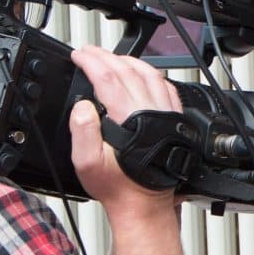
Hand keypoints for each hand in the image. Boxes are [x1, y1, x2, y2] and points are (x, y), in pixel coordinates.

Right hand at [69, 45, 180, 219]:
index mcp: (128, 118)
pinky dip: (153, 75)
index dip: (90, 61)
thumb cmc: (118, 186)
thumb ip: (83, 131)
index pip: (107, 77)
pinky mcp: (174, 121)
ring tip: (111, 57)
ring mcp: (166, 115)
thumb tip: (83, 106)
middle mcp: (151, 112)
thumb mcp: (87, 163)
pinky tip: (143, 74)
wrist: (145, 204)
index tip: (78, 55)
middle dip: (105, 56)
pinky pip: (167, 88)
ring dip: (129, 61)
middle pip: (127, 71)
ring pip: (150, 75)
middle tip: (88, 51)